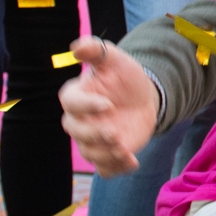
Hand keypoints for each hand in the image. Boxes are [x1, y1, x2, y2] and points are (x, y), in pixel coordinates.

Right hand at [58, 38, 159, 177]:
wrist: (143, 98)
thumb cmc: (125, 77)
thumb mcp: (115, 60)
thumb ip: (96, 50)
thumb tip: (76, 46)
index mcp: (76, 96)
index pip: (71, 103)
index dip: (87, 106)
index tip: (108, 104)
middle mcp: (79, 121)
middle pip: (76, 132)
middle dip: (94, 135)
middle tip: (114, 134)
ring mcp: (91, 140)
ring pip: (89, 153)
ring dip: (106, 154)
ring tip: (124, 149)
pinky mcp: (106, 154)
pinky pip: (105, 169)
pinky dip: (117, 169)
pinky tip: (133, 162)